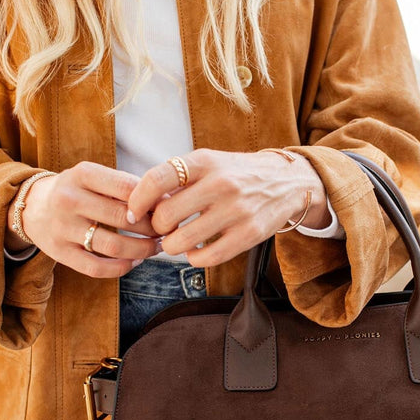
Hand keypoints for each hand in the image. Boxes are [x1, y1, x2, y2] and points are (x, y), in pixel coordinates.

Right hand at [6, 162, 161, 277]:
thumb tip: (169, 200)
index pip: (127, 187)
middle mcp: (69, 199)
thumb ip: (125, 186)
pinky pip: (97, 268)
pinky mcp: (59, 253)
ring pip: (114, 246)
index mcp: (82, 174)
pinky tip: (134, 261)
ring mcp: (62, 228)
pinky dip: (122, 268)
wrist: (33, 206)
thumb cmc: (78, 190)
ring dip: (143, 250)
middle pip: (124, 218)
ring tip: (155, 247)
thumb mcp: (95, 177)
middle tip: (166, 231)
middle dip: (153, 227)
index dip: (153, 201)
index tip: (168, 209)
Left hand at [126, 149, 331, 266]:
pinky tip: (196, 251)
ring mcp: (237, 210)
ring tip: (178, 240)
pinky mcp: (250, 234)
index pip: (157, 179)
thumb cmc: (237, 174)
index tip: (133, 211)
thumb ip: (178, 179)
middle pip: (165, 216)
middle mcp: (221, 184)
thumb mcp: (210, 162)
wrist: (286, 182)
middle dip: (156, 227)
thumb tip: (139, 204)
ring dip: (172, 246)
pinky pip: (206, 257)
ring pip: (182, 242)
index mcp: (205, 161)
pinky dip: (193, 258)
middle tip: (162, 228)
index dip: (137, 200)